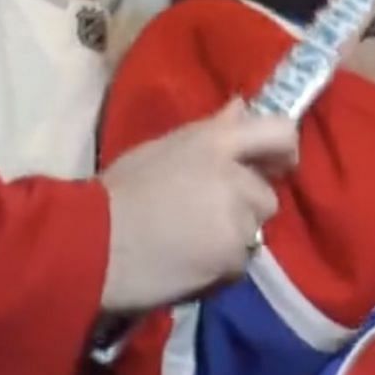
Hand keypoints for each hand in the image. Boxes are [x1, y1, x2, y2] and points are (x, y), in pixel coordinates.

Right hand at [98, 99, 296, 311]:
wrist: (90, 248)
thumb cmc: (118, 194)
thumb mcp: (162, 149)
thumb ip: (211, 131)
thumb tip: (243, 108)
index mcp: (217, 142)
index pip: (280, 132)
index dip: (284, 150)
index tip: (274, 165)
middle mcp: (236, 177)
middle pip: (266, 195)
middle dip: (245, 206)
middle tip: (205, 215)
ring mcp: (237, 220)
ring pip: (254, 231)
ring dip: (232, 237)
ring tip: (191, 242)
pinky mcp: (231, 258)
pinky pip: (239, 262)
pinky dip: (220, 266)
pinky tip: (188, 264)